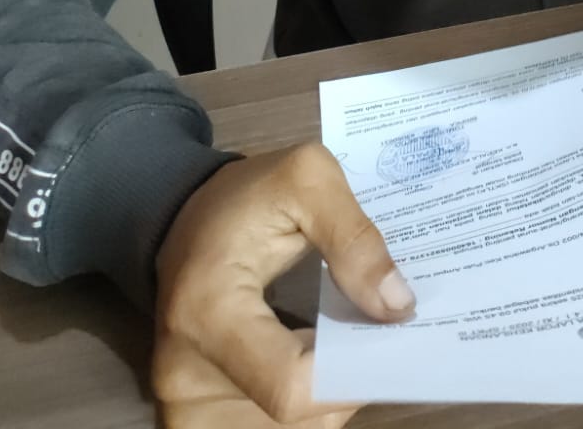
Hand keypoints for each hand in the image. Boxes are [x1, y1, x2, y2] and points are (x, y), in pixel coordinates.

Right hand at [153, 141, 413, 427]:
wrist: (185, 220)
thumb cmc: (247, 195)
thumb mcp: (307, 178)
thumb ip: (354, 238)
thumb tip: (398, 306)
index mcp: (208, 312)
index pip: (290, 387)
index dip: (352, 372)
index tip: (389, 330)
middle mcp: (186, 373)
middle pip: (295, 419)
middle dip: (350, 380)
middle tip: (376, 333)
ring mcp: (187, 403)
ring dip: (331, 395)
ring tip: (346, 341)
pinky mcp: (195, 416)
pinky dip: (308, 406)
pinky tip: (319, 362)